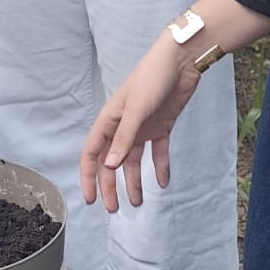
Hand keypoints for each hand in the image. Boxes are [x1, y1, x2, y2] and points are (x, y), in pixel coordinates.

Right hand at [80, 31, 200, 210]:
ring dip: (134, 182)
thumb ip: (123, 139)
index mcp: (109, 121)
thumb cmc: (153, 78)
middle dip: (111, 187)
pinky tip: (163, 182)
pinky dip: (160, 167)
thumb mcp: (136, 111)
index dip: (89, 177)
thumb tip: (109, 166)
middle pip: (112, 163)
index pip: (92, 154)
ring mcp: (142, 128)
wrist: (181, 61)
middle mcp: (123, 127)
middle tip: (114, 209)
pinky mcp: (161, 126)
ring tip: (137, 203)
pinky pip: (158, 152)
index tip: (91, 199)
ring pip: (133, 161)